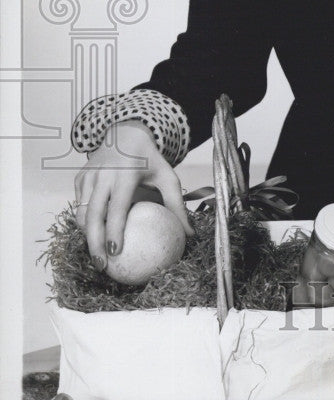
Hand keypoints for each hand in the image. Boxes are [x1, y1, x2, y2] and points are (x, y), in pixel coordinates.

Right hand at [74, 120, 193, 270]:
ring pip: (81, 213)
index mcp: (125, 175)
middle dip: (94, 243)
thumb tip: (189, 235)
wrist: (126, 134)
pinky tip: (94, 238)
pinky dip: (85, 223)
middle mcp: (103, 176)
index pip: (116, 208)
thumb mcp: (168, 178)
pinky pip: (79, 206)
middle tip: (103, 265)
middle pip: (92, 215)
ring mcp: (88, 177)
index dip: (113, 231)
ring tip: (97, 257)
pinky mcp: (79, 179)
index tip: (115, 252)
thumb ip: (177, 205)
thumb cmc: (150, 160)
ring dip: (87, 237)